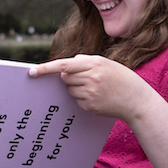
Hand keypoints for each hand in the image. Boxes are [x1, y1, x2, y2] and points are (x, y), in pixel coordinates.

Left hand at [31, 54, 167, 167]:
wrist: (137, 99)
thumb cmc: (121, 78)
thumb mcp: (106, 63)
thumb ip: (85, 60)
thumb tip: (64, 67)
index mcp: (94, 64)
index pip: (63, 65)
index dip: (45, 69)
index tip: (31, 72)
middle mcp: (90, 78)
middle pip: (64, 78)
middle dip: (70, 78)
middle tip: (88, 78)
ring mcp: (90, 94)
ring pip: (70, 90)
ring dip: (77, 88)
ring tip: (97, 88)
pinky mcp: (90, 106)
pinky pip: (77, 100)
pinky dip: (83, 98)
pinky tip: (98, 97)